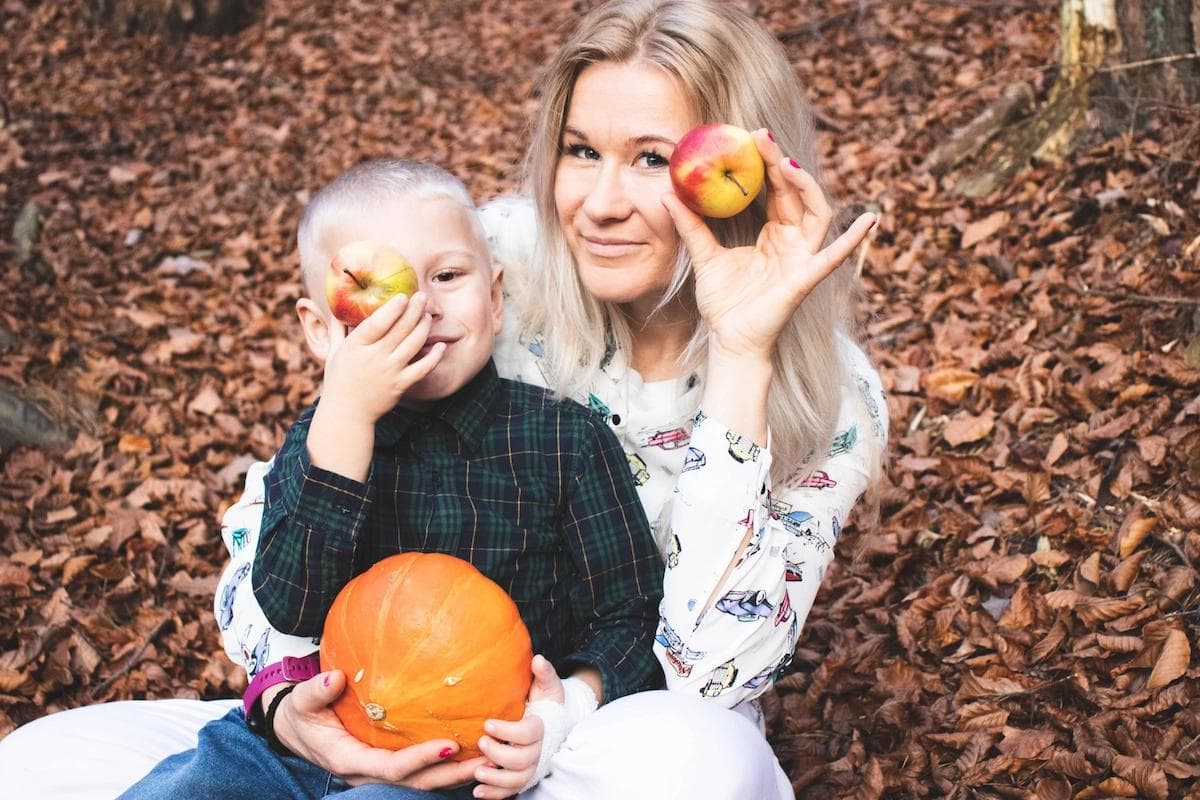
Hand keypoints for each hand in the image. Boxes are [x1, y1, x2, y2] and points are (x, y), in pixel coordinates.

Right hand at [273, 670, 483, 788]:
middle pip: (417, 783)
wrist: (295, 729)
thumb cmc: (301, 714)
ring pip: (423, 780)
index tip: (448, 745)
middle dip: (451, 775)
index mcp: (350, 760)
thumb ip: (316, 692)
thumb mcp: (301, 702)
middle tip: (487, 759)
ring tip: (491, 757)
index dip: (420, 760)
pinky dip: (445, 762)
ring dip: (456, 772)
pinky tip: (471, 746)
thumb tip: (333, 678)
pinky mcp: (388, 763)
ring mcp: (379, 771)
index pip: (391, 768)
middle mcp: (369, 772)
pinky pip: (420, 768)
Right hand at [321, 292, 445, 423]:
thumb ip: (336, 327)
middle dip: (414, 310)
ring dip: (423, 327)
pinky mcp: (401, 384)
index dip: (392, 309)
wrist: (347, 413)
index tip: (403, 296)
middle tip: (422, 296)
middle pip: (400, 329)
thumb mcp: (333, 351)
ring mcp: (390, 371)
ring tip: (427, 315)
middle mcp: (375, 357)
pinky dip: (434, 356)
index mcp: (356, 347)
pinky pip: (423, 368)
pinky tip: (441, 345)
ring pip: (414, 344)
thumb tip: (336, 305)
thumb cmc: (338, 379)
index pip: (377, 323)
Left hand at [472, 655, 563, 798]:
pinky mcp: (522, 777)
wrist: (550, 723)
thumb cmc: (545, 702)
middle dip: (499, 754)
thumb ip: (544, 673)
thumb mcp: (546, 686)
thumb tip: (538, 659)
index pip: (528, 733)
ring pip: (516, 780)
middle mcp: (539, 751)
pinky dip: (494, 794)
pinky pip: (510, 791)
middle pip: (521, 760)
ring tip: (477, 771)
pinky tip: (477, 791)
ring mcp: (531, 767)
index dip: (508, 731)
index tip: (487, 723)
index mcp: (542, 728)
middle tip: (481, 743)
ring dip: (495, 779)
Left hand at [662, 128, 875, 361]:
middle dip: (781, 163)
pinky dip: (852, 240)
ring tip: (787, 165)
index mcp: (773, 233)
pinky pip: (832, 258)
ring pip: (816, 214)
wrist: (729, 341)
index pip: (774, 190)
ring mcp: (802, 258)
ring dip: (805, 186)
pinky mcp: (805, 279)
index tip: (748, 136)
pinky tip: (870, 220)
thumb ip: (691, 226)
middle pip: (794, 193)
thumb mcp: (704, 256)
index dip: (766, 163)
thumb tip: (668, 193)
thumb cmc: (724, 302)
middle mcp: (793, 241)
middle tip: (761, 136)